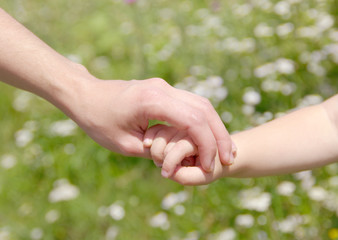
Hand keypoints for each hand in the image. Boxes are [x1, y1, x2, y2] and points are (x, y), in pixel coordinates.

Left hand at [69, 77, 233, 171]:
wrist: (86, 95)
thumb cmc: (98, 120)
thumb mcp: (125, 144)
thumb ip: (156, 151)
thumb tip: (179, 158)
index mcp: (153, 101)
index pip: (194, 121)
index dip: (207, 145)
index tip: (211, 165)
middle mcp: (163, 89)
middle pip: (204, 109)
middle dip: (219, 135)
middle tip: (229, 157)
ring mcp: (164, 87)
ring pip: (201, 104)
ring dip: (214, 127)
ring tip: (223, 149)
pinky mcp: (163, 90)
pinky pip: (190, 104)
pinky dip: (202, 121)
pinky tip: (207, 136)